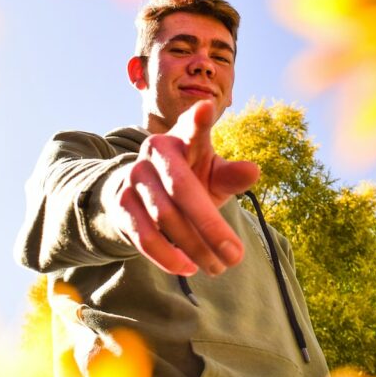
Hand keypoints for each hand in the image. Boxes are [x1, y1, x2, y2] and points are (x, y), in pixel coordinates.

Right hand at [101, 100, 259, 275]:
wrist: (142, 192)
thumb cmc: (190, 179)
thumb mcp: (213, 175)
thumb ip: (231, 175)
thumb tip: (254, 171)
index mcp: (183, 138)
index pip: (192, 128)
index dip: (199, 120)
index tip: (208, 108)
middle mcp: (155, 152)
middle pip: (182, 189)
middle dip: (211, 226)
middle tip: (237, 256)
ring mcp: (135, 176)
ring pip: (165, 217)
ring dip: (194, 248)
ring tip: (219, 267)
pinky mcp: (122, 204)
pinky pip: (144, 235)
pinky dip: (168, 257)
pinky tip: (189, 268)